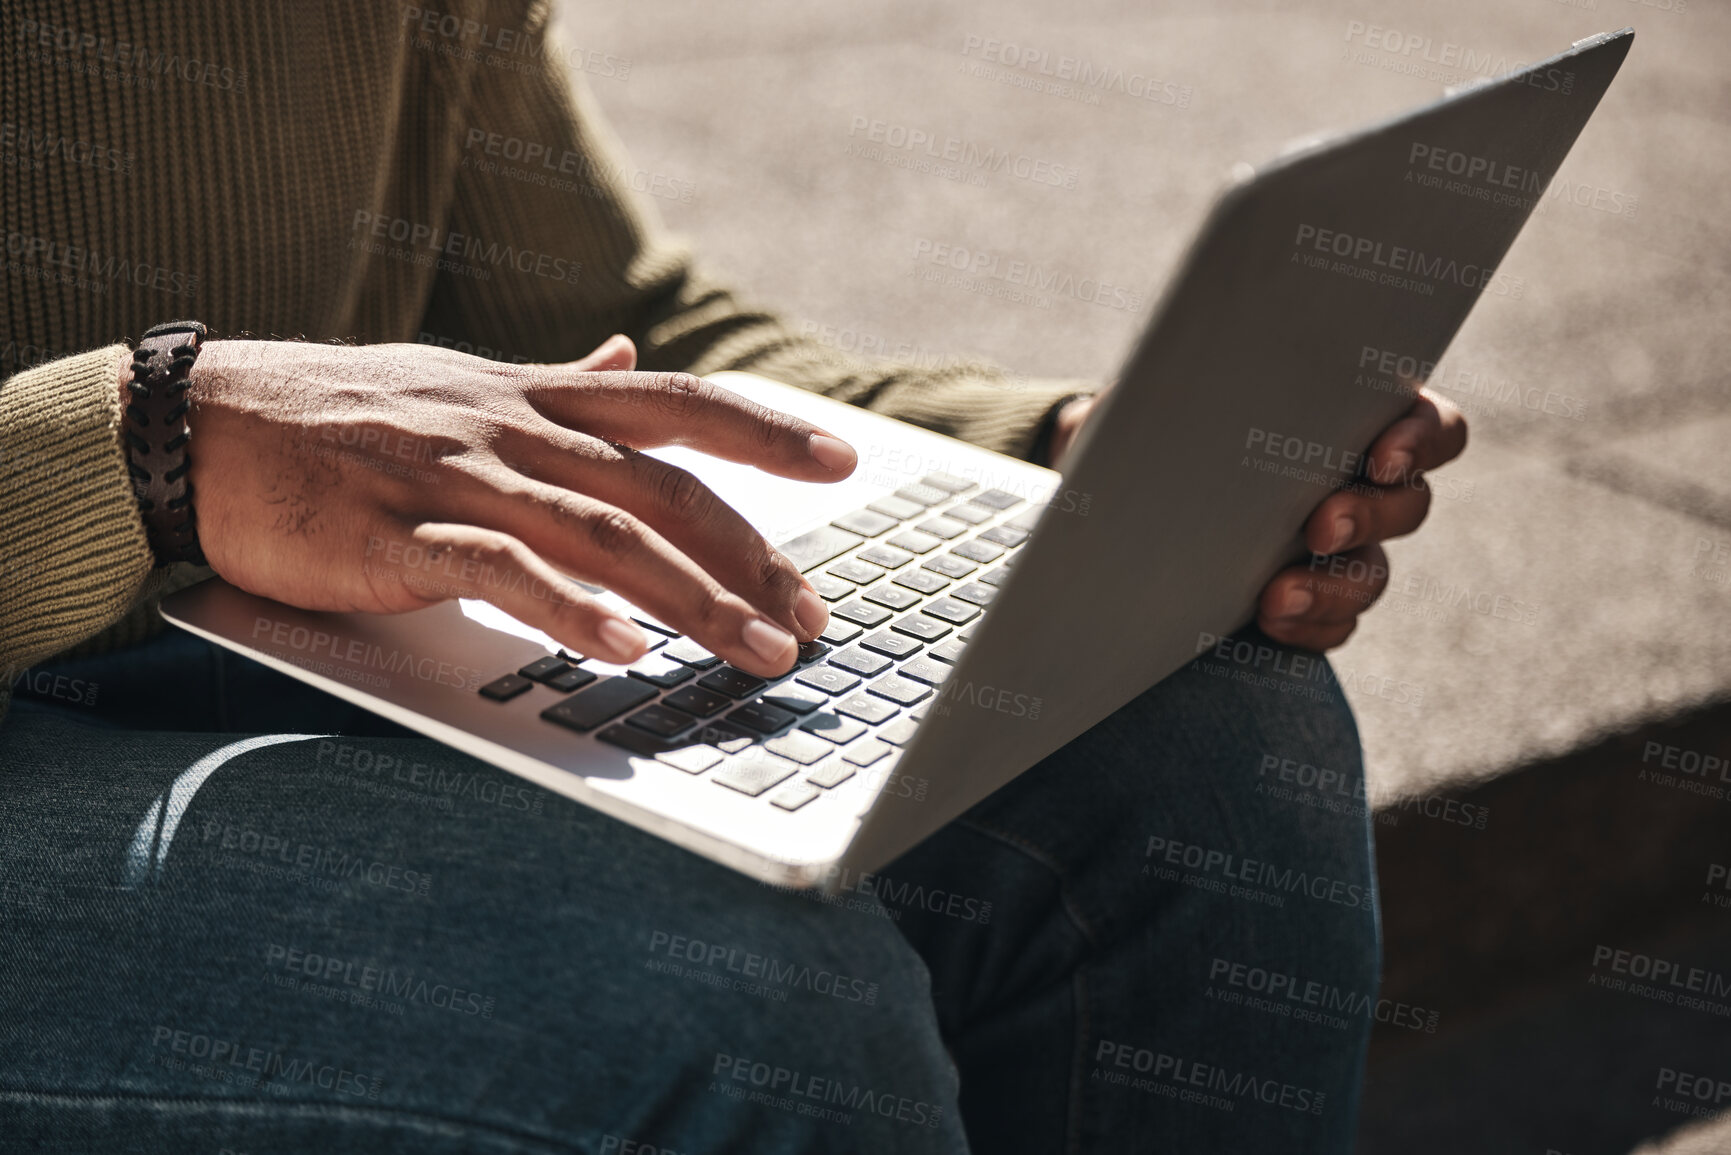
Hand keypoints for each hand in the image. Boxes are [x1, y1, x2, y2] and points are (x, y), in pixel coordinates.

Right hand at [141, 335, 857, 676]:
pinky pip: (496, 570)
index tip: (845, 459)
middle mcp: (510, 428)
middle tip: (814, 617)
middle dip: (751, 554)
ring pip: (601, 532)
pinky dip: (567, 610)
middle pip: (661, 485)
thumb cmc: (344, 416)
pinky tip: (622, 651)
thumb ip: (558, 381)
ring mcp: (453, 478)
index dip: (765, 428)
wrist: (201, 426)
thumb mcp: (465, 386)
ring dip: (692, 598)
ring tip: (758, 650)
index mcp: (535, 397)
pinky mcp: (392, 536)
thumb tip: (629, 353)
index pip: (676, 404)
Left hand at [1045, 385, 1466, 652]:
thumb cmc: (1167, 431)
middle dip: (1369, 517)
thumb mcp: (1184, 396)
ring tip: (1277, 595)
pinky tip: (1271, 621)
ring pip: (1373, 573)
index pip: (1429, 427)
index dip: (1421, 442)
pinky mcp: (1315, 603)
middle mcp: (1363, 485)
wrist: (1133, 504)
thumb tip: (1182, 375)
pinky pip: (1337, 624)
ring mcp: (1346, 550)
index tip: (1381, 458)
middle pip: (1409, 505)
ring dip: (1333, 587)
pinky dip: (1309, 625)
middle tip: (1320, 528)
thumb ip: (1213, 384)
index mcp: (1354, 419)